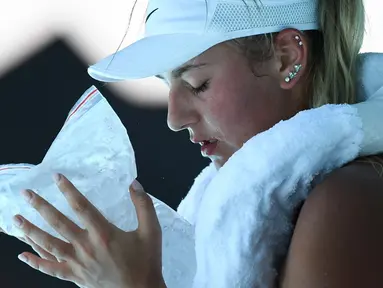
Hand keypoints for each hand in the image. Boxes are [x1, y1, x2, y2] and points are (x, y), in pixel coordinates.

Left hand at [12, 174, 165, 287]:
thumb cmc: (145, 261)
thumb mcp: (151, 231)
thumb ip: (144, 205)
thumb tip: (134, 183)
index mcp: (103, 233)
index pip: (81, 206)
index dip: (68, 190)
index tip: (56, 177)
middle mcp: (85, 246)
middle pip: (58, 223)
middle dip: (40, 206)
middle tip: (26, 194)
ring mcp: (77, 263)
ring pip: (48, 244)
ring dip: (30, 231)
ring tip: (16, 219)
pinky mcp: (74, 276)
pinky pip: (50, 269)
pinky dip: (35, 262)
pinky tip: (22, 255)